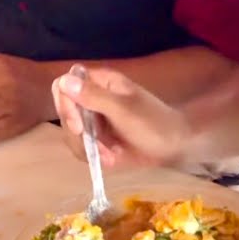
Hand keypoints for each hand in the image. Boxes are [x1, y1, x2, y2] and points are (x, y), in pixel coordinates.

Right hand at [52, 66, 190, 167]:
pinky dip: (92, 155)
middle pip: (64, 111)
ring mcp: (94, 118)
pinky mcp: (97, 138)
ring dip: (86, 147)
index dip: (65, 105)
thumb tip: (64, 80)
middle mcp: (92, 97)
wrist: (176, 147)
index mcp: (99, 82)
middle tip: (95, 146)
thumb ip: (94, 96)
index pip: (62, 86)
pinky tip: (110, 159)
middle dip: (77, 132)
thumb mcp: (124, 110)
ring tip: (109, 156)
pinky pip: (80, 146)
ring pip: (70, 132)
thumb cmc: (155, 123)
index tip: (78, 126)